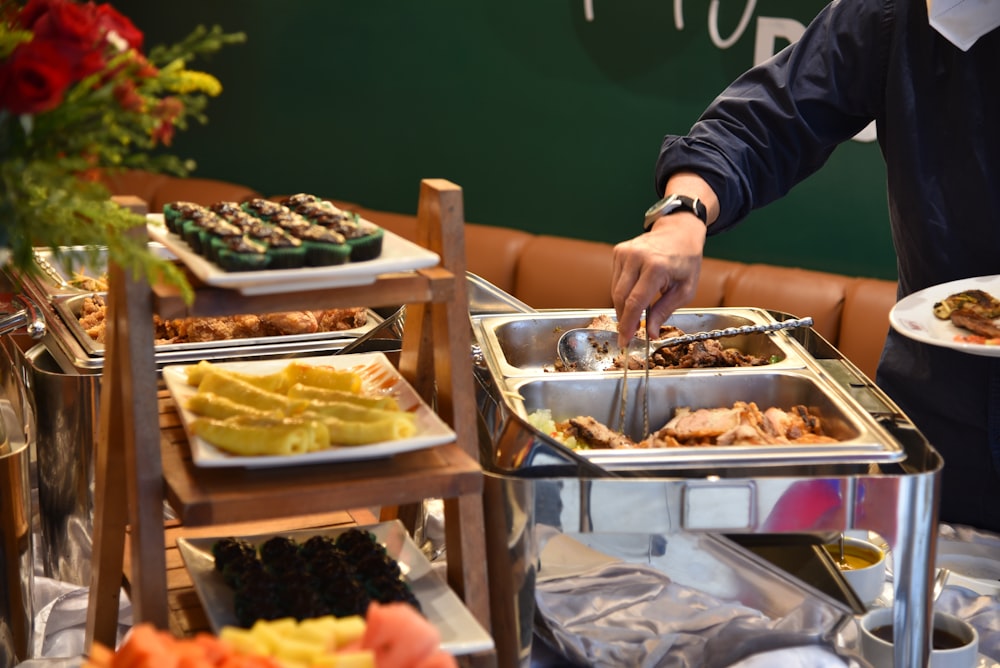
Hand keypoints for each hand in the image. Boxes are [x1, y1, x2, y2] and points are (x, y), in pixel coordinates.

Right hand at [611, 213, 706, 346]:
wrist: (679, 232)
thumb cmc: (686, 261)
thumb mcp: (685, 290)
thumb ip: (665, 311)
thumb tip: (650, 333)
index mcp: (656, 267)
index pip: (635, 302)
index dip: (628, 324)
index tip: (625, 340)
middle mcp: (636, 258)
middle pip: (620, 297)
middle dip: (623, 319)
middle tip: (628, 333)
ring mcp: (625, 252)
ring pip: (615, 290)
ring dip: (622, 306)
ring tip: (635, 314)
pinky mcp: (619, 251)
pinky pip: (615, 280)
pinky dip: (622, 291)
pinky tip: (634, 292)